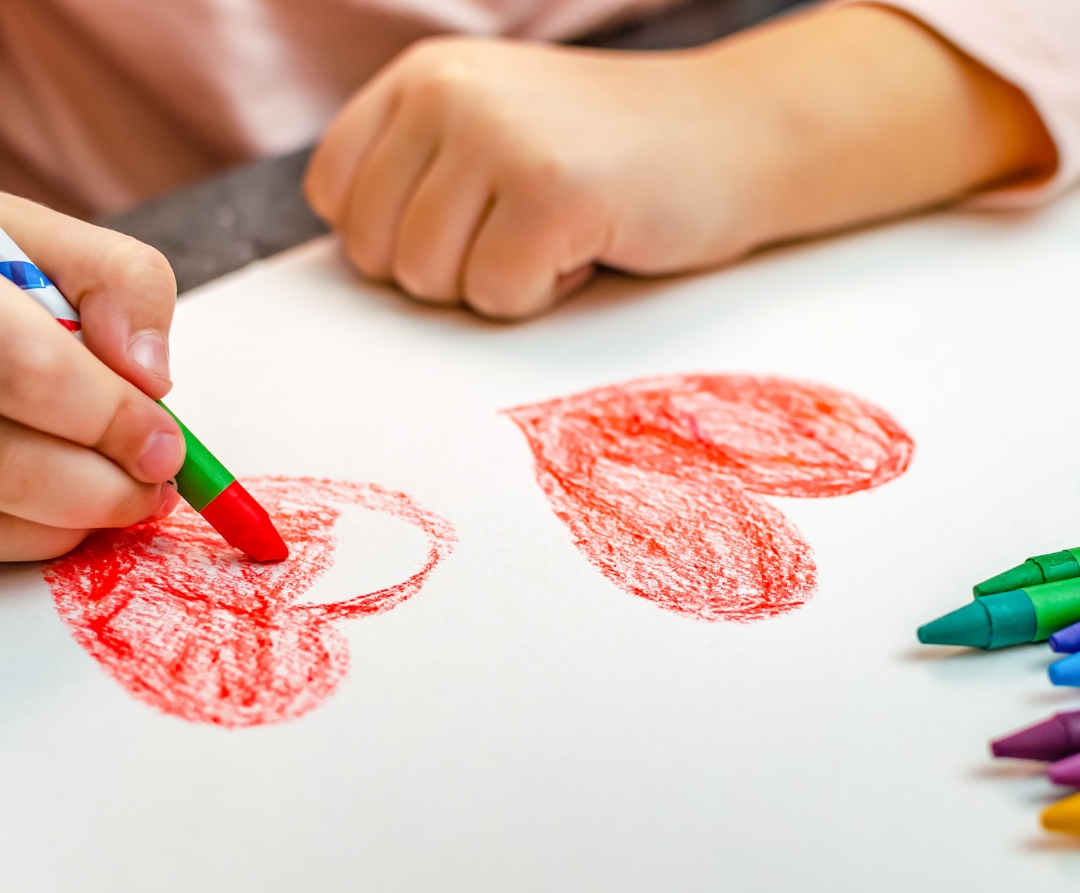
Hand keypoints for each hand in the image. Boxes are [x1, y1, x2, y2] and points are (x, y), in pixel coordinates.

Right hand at [0, 194, 183, 560]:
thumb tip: (151, 374)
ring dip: (81, 517)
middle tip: (152, 480)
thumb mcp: (44, 242)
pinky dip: (41, 533)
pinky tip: (60, 496)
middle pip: (12, 464)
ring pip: (3, 516)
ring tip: (114, 483)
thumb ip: (118, 282)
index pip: (34, 372)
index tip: (166, 445)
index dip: (114, 419)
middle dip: (107, 487)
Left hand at [306, 37, 749, 318]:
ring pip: (429, 281)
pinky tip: (587, 246)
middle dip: (449, 271)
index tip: (468, 225)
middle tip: (520, 231)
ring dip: (497, 283)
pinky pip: (496, 296)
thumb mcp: (492, 135)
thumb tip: (356, 259)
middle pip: (375, 253)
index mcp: (422, 78)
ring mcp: (498, 138)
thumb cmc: (607, 158)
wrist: (735, 135)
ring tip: (556, 232)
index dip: (395, 238)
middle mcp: (447, 94)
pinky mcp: (551, 192)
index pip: (335, 194)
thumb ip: (417, 177)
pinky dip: (543, 295)